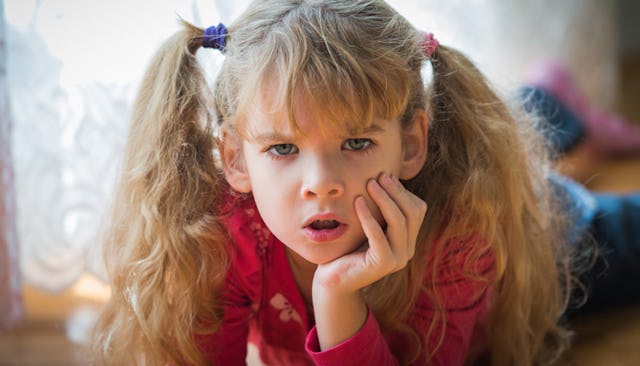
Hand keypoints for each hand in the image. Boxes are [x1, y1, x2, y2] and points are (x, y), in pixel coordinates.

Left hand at [311, 173, 426, 349]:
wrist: (333, 281)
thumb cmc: (348, 249)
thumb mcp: (368, 226)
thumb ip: (380, 210)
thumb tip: (383, 177)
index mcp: (408, 241)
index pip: (417, 209)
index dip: (403, 191)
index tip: (385, 176)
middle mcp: (407, 251)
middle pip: (412, 213)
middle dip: (396, 191)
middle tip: (379, 176)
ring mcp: (397, 259)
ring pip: (399, 221)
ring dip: (384, 199)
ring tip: (369, 184)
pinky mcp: (383, 264)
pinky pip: (378, 235)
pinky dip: (368, 216)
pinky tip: (357, 202)